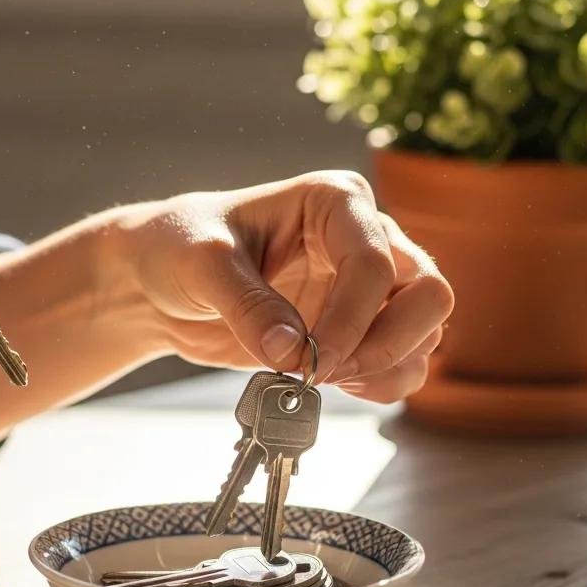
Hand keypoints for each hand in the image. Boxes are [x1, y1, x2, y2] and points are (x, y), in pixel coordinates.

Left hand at [122, 170, 453, 401]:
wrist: (158, 281)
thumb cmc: (179, 247)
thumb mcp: (202, 263)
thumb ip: (247, 303)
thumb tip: (291, 350)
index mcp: (334, 202)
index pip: (374, 262)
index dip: (351, 319)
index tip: (311, 359)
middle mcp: (364, 238)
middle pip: (428, 292)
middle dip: (388, 342)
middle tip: (330, 371)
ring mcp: (364, 287)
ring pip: (425, 330)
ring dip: (388, 366)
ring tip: (327, 380)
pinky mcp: (354, 328)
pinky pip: (401, 360)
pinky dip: (383, 383)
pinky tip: (336, 385)